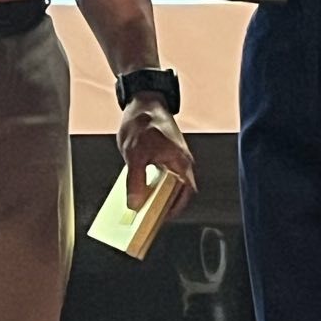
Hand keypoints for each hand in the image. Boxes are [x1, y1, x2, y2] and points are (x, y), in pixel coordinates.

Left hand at [118, 99, 197, 213]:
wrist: (142, 101)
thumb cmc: (143, 123)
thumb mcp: (134, 154)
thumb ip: (135, 181)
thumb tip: (135, 203)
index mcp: (181, 162)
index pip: (187, 192)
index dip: (176, 208)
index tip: (160, 218)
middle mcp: (181, 162)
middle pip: (176, 192)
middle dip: (162, 205)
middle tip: (145, 216)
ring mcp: (173, 159)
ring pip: (167, 184)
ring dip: (155, 195)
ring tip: (138, 204)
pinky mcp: (163, 156)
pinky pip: (159, 176)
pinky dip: (150, 184)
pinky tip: (135, 188)